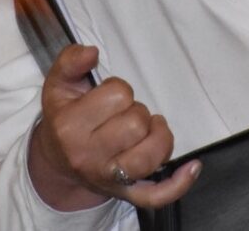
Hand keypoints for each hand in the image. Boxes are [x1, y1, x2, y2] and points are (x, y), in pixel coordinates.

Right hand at [27, 44, 200, 210]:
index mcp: (70, 126)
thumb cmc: (64, 118)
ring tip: (148, 130)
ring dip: (157, 137)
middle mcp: (87, 155)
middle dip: (137, 112)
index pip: (117, 95)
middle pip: (136, 124)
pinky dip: (178, 184)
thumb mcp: (58, 85)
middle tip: (124, 115)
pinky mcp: (125, 194)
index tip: (109, 97)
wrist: (57, 162)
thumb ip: (71, 61)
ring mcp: (107, 178)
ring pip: (149, 156)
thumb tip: (91, 51)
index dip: (119, 89)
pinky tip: (191, 167)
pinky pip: (156, 196)